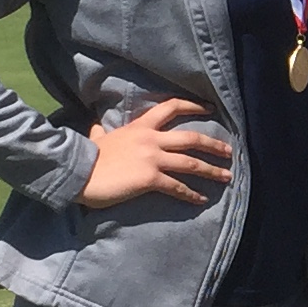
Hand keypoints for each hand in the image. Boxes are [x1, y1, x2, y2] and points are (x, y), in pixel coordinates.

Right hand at [77, 98, 233, 209]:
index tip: (209, 109)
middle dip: (213, 145)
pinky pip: (177, 187)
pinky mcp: (150, 179)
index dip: (193, 106)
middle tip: (228, 152)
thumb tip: (96, 127)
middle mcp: (151, 139)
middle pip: (191, 138)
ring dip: (211, 170)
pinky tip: (201, 200)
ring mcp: (152, 158)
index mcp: (140, 126)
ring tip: (226, 177)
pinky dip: (191, 194)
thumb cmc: (88, 157)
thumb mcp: (97, 137)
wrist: (79, 172)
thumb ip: (101, 132)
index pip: (171, 107)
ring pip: (190, 163)